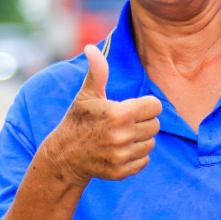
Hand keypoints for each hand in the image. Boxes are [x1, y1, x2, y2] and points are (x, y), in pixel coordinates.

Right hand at [45, 44, 161, 183]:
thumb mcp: (86, 95)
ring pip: (151, 143)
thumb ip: (97, 72)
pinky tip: (119, 151)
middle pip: (156, 125)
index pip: (156, 107)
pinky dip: (135, 157)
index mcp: (120, 113)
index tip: (130, 109)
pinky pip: (144, 160)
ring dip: (139, 140)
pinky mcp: (122, 171)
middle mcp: (123, 135)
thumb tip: (91, 48)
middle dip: (142, 123)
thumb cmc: (79, 120)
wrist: (64, 156)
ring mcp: (122, 155)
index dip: (144, 107)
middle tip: (123, 124)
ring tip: (120, 137)